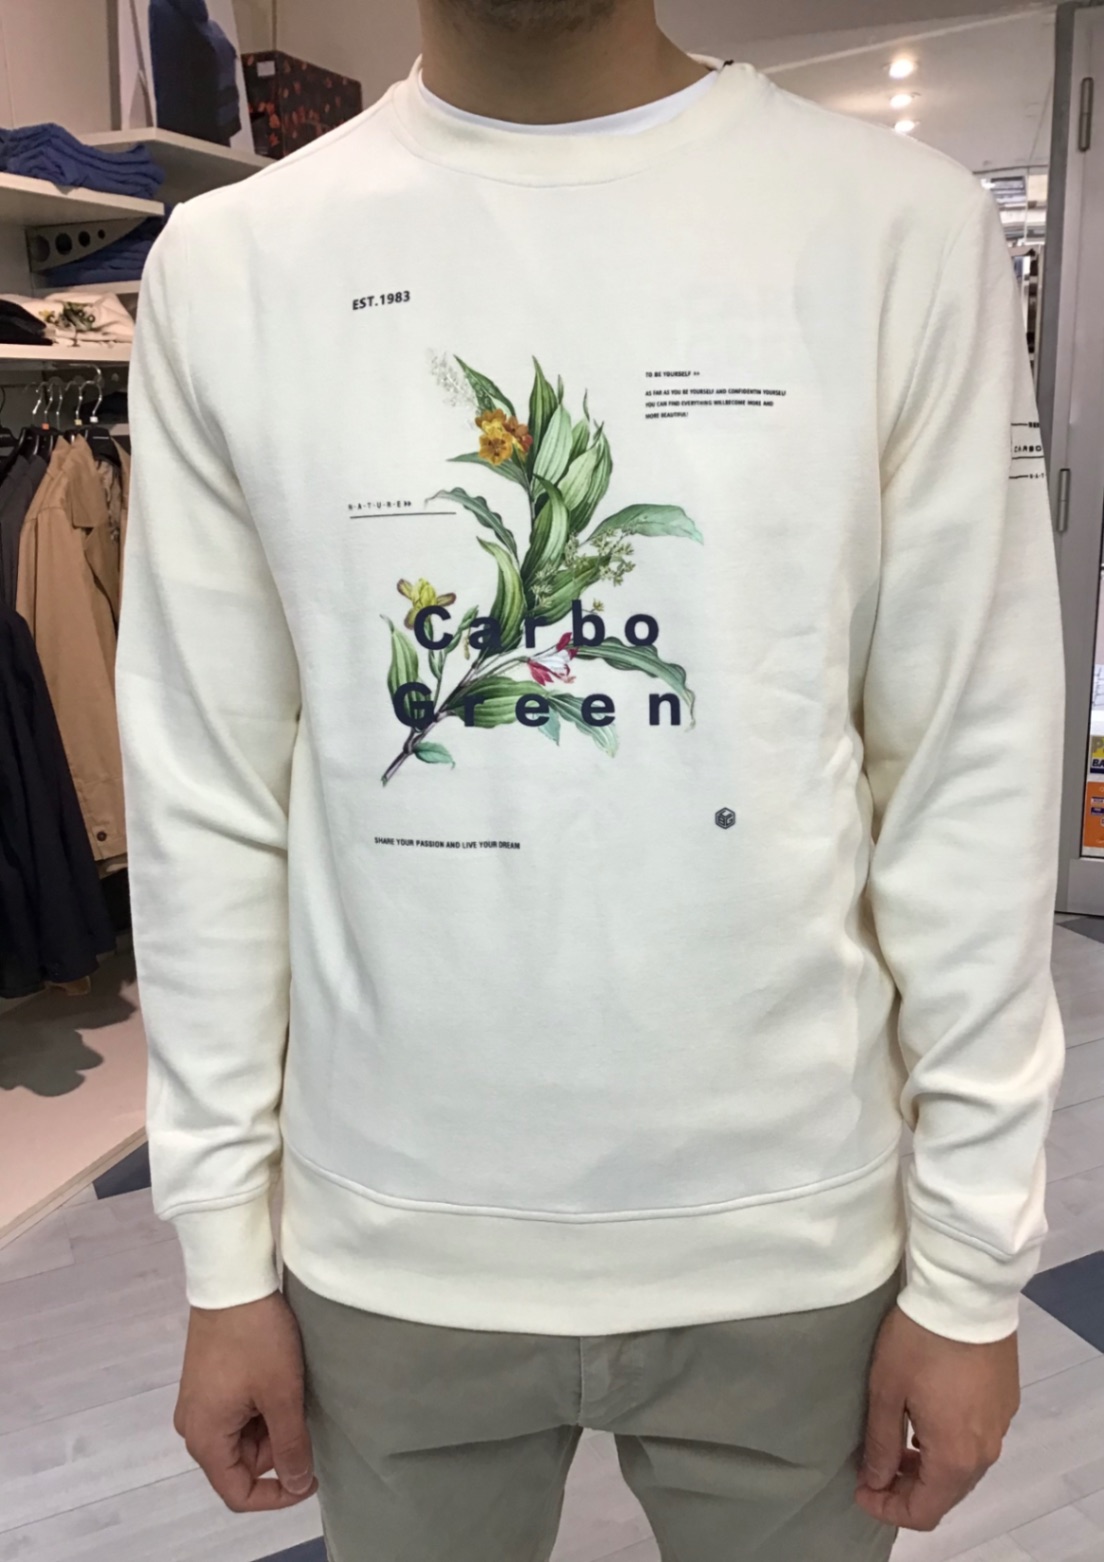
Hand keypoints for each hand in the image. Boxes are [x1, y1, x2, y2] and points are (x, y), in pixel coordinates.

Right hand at [174, 1291, 317, 1511]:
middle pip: (240, 1463)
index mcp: (204, 1438)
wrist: (232, 1280)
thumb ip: (290, 1446)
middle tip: (303, 1414)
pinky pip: (236, 1412)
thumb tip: (298, 1484)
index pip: (238, 1493)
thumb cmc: (257, 1338)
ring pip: (241, 1436)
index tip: (312, 1477)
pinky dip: (261, 1406)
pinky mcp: (206, 1381)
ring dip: (271, 1424)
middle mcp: (193, 1426)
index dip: (277, 1495)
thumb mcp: (282, 1394)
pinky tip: (279, 1381)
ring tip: (292, 1391)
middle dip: (276, 1449)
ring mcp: (198, 1402)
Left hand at [854, 1305, 1019, 1531]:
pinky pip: (976, 1441)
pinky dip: (949, 1444)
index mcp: (955, 1456)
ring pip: (963, 1468)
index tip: (861, 1489)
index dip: (888, 1509)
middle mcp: (986, 1451)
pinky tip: (926, 1419)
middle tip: (874, 1468)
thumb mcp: (886, 1390)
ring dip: (929, 1467)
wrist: (966, 1293)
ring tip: (896, 1444)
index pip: (924, 1511)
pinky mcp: (1005, 1401)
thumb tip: (874, 1480)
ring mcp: (1000, 1426)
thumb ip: (881, 1443)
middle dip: (907, 1490)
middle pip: (946, 1492)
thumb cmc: (919, 1341)